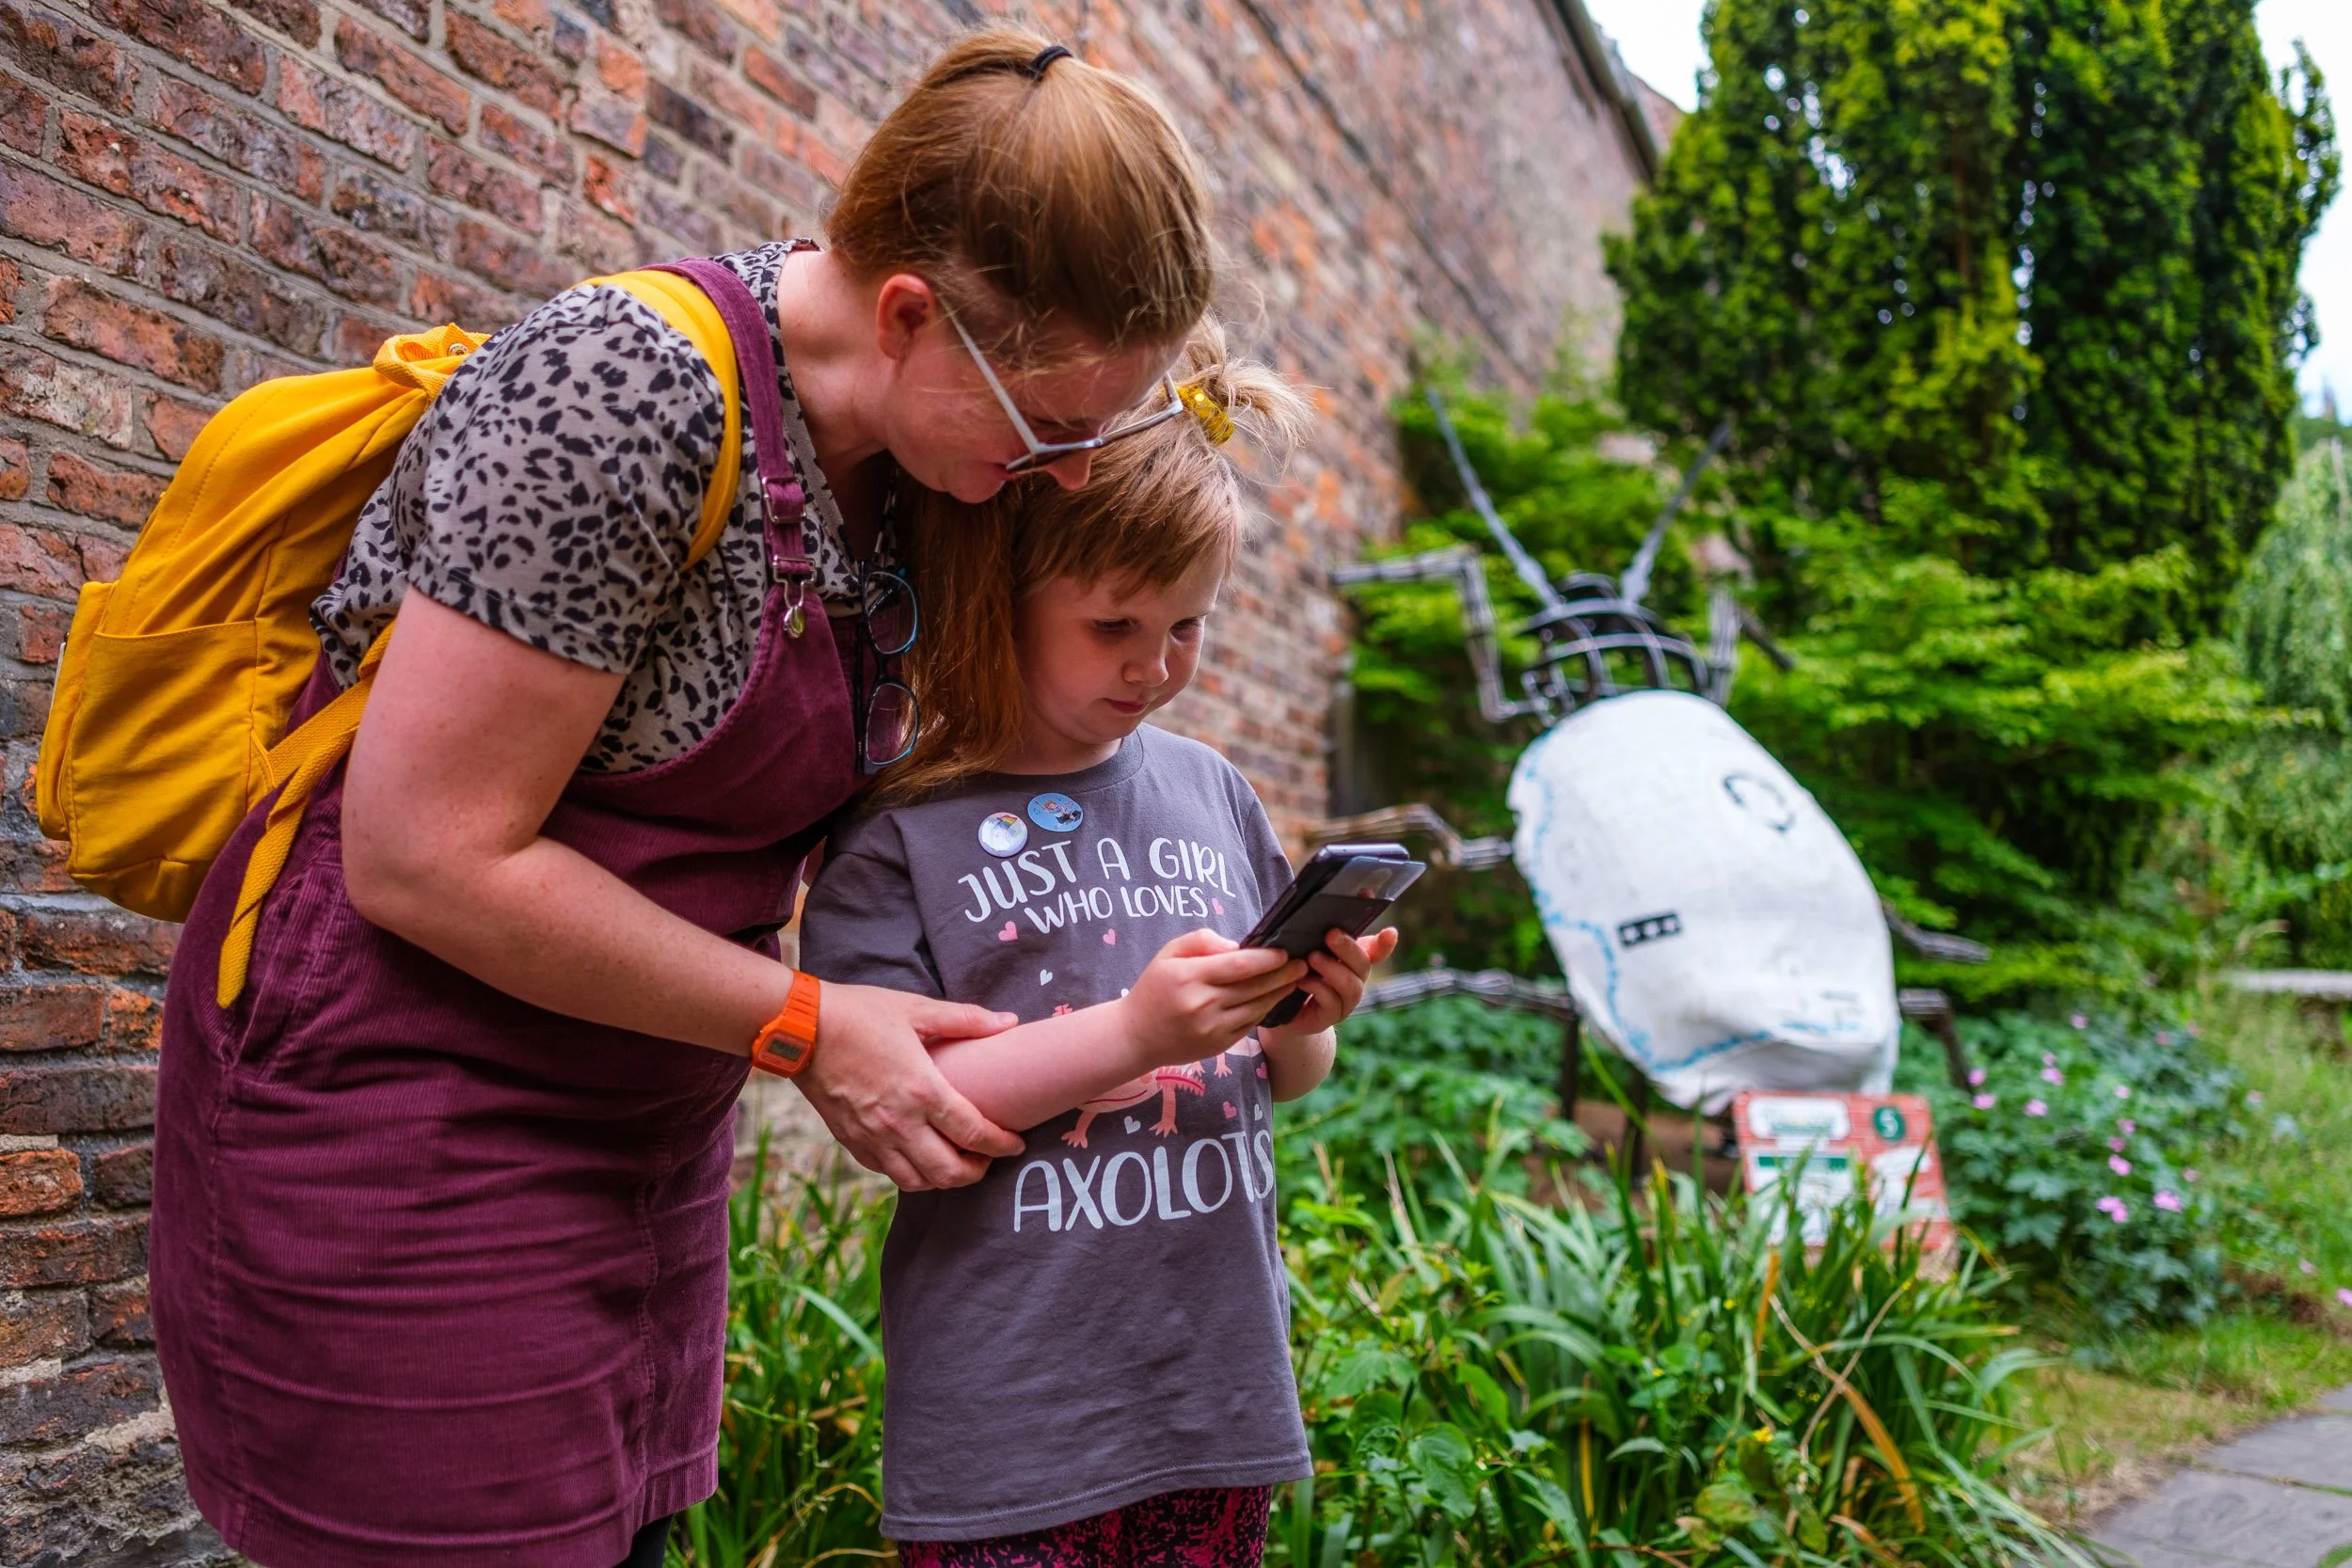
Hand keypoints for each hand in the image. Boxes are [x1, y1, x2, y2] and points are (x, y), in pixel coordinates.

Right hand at [795, 982, 1025, 1190]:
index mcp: (922, 1090)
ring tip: (957, 1162)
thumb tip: (1009, 1022)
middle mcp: (899, 1123)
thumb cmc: (860, 1014)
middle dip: (977, 1172)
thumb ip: (966, 1019)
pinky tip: (920, 1157)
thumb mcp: (916, 1009)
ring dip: (944, 1179)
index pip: (974, 1133)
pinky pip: (888, 1173)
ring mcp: (872, 1137)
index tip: (1015, 1143)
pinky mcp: (851, 1142)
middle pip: (949, 1172)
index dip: (1002, 1144)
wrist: (800, 1028)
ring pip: (918, 1181)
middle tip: (989, 1158)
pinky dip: (911, 1174)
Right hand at [1116, 929, 1305, 1069]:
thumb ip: (1201, 942)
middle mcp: (1202, 1004)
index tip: (1284, 951)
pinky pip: (1250, 1024)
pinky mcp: (1218, 1045)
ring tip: (1296, 979)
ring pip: (1257, 1007)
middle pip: (1254, 987)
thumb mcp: (1168, 954)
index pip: (1239, 965)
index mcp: (1189, 977)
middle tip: (1303, 963)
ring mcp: (1212, 1028)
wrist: (1135, 1036)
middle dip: (1283, 974)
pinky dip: (1265, 1010)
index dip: (1267, 958)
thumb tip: (1237, 945)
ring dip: (1280, 993)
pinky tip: (1274, 998)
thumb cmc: (1154, 989)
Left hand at [1258, 927, 1397, 1040]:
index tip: (1391, 932)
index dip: (1385, 944)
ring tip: (1312, 957)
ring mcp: (1345, 1001)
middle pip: (1363, 964)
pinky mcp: (1330, 1016)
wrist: (1280, 1009)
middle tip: (1331, 935)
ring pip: (1351, 986)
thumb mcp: (1306, 949)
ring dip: (1332, 969)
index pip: (1376, 951)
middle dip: (1348, 948)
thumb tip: (1322, 909)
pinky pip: (1331, 1002)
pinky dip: (1317, 988)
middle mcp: (1354, 980)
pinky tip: (1301, 980)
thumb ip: (1320, 937)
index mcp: (1351, 960)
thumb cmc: (1296, 971)